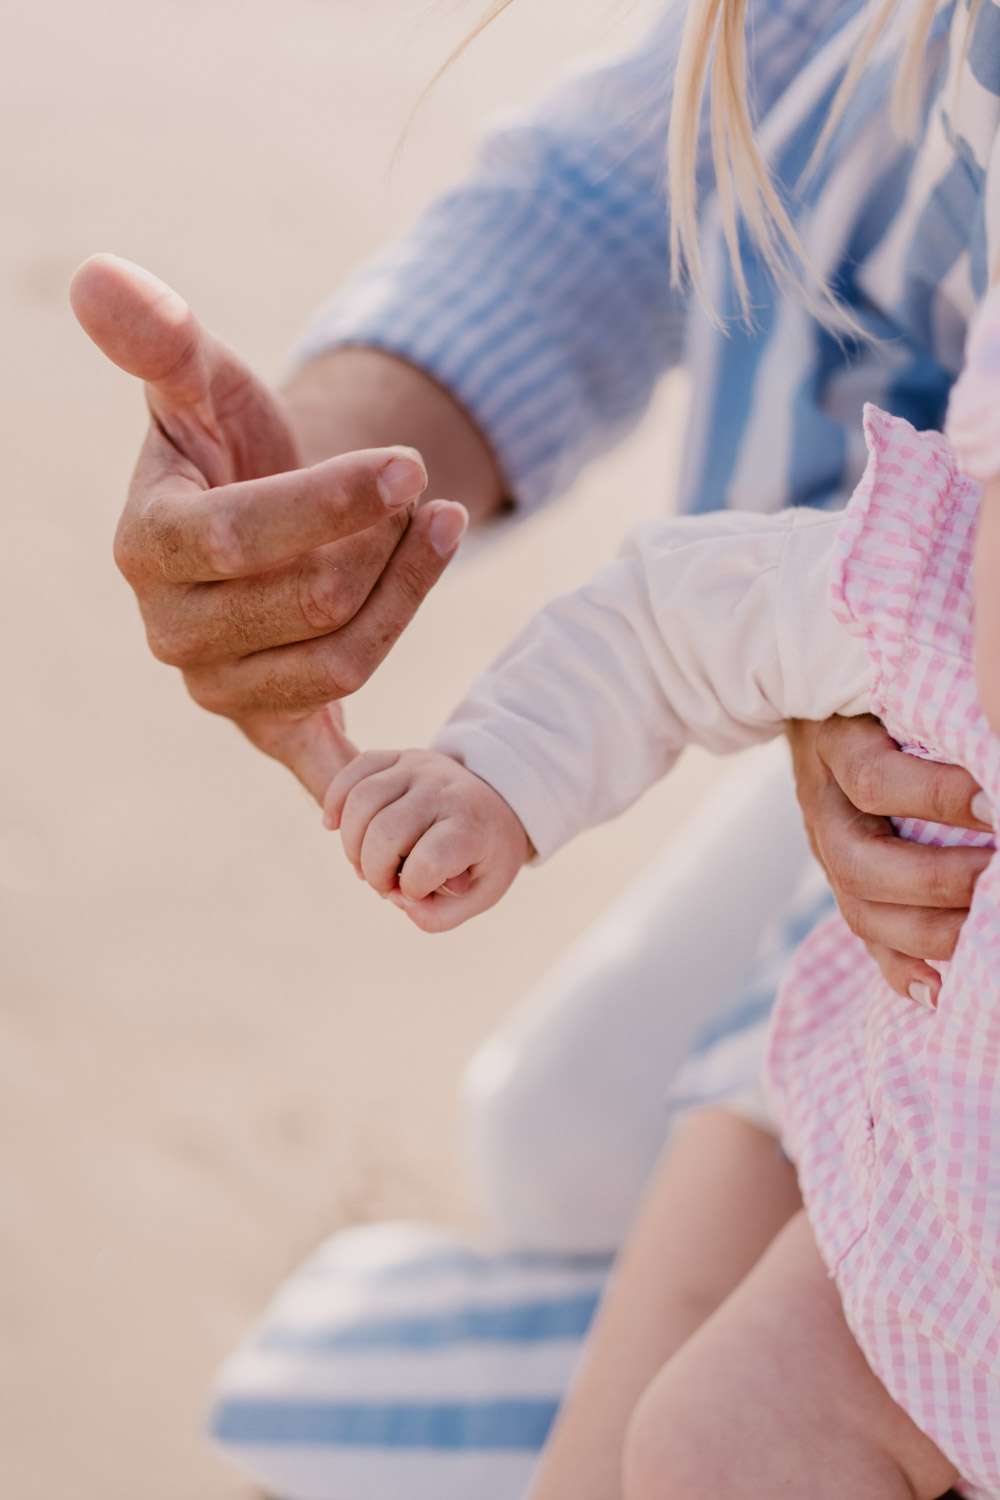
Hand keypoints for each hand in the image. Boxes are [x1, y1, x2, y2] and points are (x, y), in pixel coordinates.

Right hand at [69, 255, 468, 800]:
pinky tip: (408, 774)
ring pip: (341, 660)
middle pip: (309, 606)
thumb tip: (97, 275)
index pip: (244, 539)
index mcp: (147, 547)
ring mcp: (219, 689)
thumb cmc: (230, 444)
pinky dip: (353, 780)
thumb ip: (162, 339)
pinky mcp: (269, 726)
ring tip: (439, 529)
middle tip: (430, 498)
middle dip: (383, 547)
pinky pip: (318, 764)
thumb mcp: (205, 383)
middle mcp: (171, 632)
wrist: (256, 515)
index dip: (333, 503)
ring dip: (406, 594)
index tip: (410, 465)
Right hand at [323, 750, 530, 931]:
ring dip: (351, 845)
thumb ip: (438, 915)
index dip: (413, 889)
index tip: (420, 892)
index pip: (429, 861)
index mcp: (472, 826)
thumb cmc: (483, 855)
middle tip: (385, 883)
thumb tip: (398, 899)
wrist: (497, 803)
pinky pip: (353, 772)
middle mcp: (444, 790)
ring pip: (361, 801)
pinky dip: (335, 801)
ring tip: (366, 862)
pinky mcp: (397, 757)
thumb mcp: (480, 895)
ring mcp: (419, 768)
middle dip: (375, 872)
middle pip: (385, 832)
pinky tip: (333, 826)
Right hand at [788, 716, 992, 1004]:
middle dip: (940, 880)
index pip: (876, 781)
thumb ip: (943, 716)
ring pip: (862, 912)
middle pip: (861, 865)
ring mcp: (828, 855)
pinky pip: (865, 942)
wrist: (820, 714)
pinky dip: (902, 973)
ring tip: (989, 929)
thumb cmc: (878, 692)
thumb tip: (993, 748)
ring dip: (933, 931)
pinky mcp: (845, 889)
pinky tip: (940, 994)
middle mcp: (824, 810)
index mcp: (836, 748)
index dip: (938, 797)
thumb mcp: (894, 689)